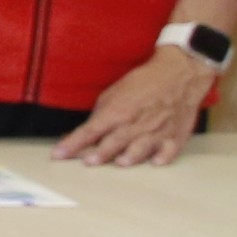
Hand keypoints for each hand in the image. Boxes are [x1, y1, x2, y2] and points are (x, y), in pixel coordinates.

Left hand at [58, 47, 217, 167]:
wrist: (179, 74)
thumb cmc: (143, 82)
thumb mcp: (114, 93)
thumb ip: (100, 114)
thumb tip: (85, 132)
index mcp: (117, 112)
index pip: (89, 132)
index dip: (71, 144)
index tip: (58, 155)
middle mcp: (135, 124)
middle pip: (113, 144)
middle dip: (98, 155)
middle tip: (87, 162)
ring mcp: (157, 131)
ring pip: (140, 150)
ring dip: (129, 158)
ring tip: (119, 163)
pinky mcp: (175, 136)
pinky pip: (168, 151)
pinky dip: (161, 157)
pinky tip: (155, 162)